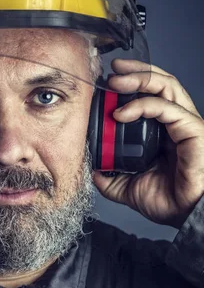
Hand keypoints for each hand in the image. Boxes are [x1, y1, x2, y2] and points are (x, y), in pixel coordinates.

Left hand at [92, 59, 203, 228]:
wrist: (185, 216)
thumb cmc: (169, 201)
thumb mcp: (128, 187)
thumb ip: (110, 177)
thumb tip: (93, 170)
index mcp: (163, 131)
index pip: (150, 95)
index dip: (130, 84)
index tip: (106, 83)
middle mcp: (176, 123)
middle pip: (160, 83)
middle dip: (135, 71)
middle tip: (112, 71)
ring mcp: (186, 124)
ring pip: (167, 86)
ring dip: (139, 78)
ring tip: (115, 81)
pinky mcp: (193, 130)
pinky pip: (167, 108)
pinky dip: (142, 105)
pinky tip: (121, 113)